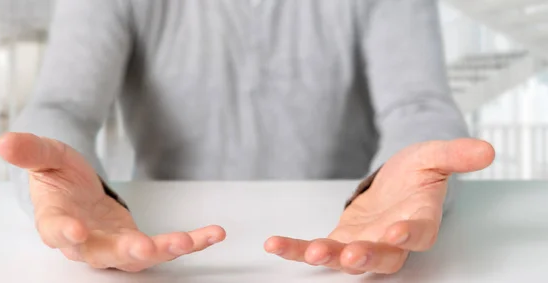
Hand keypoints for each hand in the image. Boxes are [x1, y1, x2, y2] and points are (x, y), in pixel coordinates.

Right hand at [0, 133, 225, 271]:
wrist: (74, 190)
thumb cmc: (58, 177)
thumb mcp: (46, 156)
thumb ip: (30, 151)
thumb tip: (5, 141)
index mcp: (56, 221)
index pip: (57, 231)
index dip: (65, 234)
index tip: (76, 231)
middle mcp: (85, 243)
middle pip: (102, 255)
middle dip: (123, 252)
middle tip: (142, 248)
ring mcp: (113, 246)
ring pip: (137, 258)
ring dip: (163, 251)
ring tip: (189, 240)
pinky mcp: (135, 243)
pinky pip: (164, 247)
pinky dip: (190, 242)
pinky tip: (214, 234)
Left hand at [264, 138, 493, 273]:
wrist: (396, 181)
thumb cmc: (416, 173)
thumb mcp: (433, 155)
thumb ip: (455, 154)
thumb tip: (486, 149)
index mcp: (419, 219)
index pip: (419, 231)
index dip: (409, 234)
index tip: (399, 232)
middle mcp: (392, 239)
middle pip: (383, 256)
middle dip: (367, 257)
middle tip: (350, 255)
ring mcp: (365, 242)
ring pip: (348, 258)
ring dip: (329, 257)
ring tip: (309, 252)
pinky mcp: (340, 240)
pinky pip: (317, 248)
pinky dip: (296, 249)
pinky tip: (275, 245)